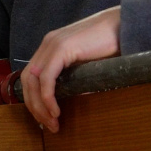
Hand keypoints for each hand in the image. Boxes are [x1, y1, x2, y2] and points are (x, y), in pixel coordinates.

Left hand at [20, 6, 121, 131]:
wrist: (123, 25)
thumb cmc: (111, 44)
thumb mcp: (87, 65)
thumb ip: (76, 77)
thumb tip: (75, 100)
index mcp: (51, 47)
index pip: (30, 77)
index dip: (34, 100)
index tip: (45, 118)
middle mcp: (47, 44)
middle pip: (27, 81)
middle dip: (35, 107)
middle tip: (49, 125)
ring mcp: (52, 44)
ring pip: (32, 81)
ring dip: (40, 106)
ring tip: (53, 122)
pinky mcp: (62, 48)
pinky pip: (46, 78)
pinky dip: (48, 97)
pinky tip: (56, 111)